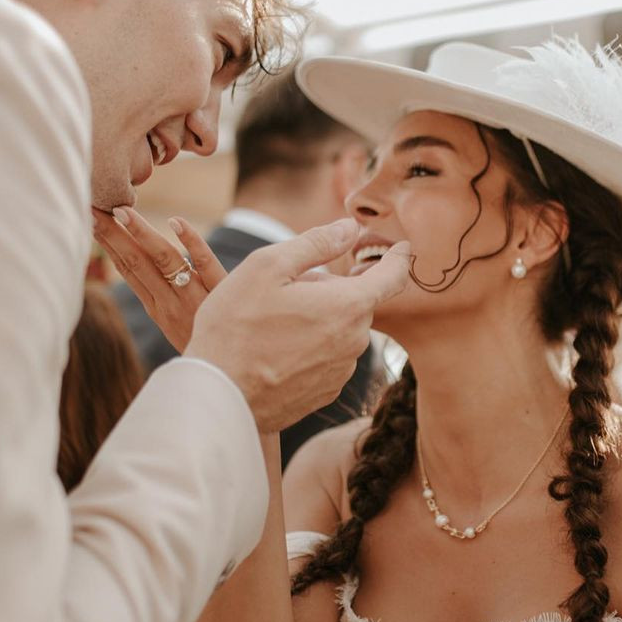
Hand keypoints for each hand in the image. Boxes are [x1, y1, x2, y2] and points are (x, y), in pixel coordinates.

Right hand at [93, 206, 225, 352]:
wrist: (229, 373)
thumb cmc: (202, 344)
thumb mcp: (172, 324)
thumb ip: (157, 294)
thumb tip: (137, 265)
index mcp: (156, 306)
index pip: (127, 269)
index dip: (108, 242)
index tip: (89, 216)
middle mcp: (170, 302)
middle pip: (136, 262)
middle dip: (112, 234)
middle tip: (92, 205)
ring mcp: (194, 297)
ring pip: (165, 261)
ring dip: (142, 235)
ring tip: (123, 211)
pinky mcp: (222, 295)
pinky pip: (205, 264)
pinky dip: (192, 242)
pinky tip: (177, 222)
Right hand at [186, 218, 409, 432]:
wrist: (219, 393)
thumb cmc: (237, 325)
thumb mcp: (268, 266)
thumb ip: (316, 243)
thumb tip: (350, 228)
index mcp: (349, 305)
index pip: (392, 275)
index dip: (398, 257)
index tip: (402, 247)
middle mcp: (355, 341)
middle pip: (355, 301)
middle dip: (330, 290)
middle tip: (284, 292)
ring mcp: (342, 371)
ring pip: (340, 330)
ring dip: (319, 320)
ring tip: (273, 325)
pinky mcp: (325, 393)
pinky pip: (328, 358)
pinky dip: (310, 348)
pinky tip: (275, 351)